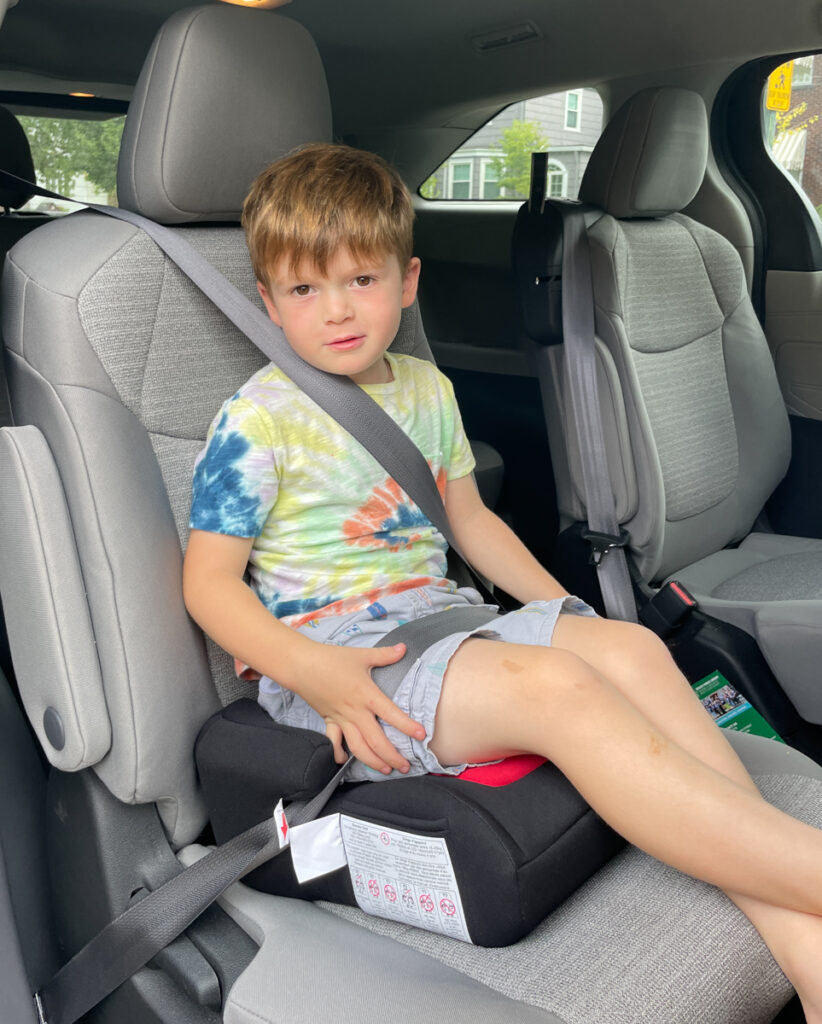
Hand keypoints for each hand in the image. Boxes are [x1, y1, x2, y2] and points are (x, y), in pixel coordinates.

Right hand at [292, 642, 426, 774]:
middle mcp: (355, 712)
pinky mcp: (329, 721)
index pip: (391, 714)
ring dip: (373, 762)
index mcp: (366, 695)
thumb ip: (385, 655)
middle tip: (406, 766)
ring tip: (386, 770)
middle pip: (376, 741)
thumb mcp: (361, 655)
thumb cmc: (332, 659)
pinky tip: (345, 763)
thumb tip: (404, 647)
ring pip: (358, 748)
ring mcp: (341, 719)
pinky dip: (339, 754)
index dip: (408, 726)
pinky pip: (334, 743)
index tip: (422, 736)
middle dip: (392, 757)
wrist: (301, 665)